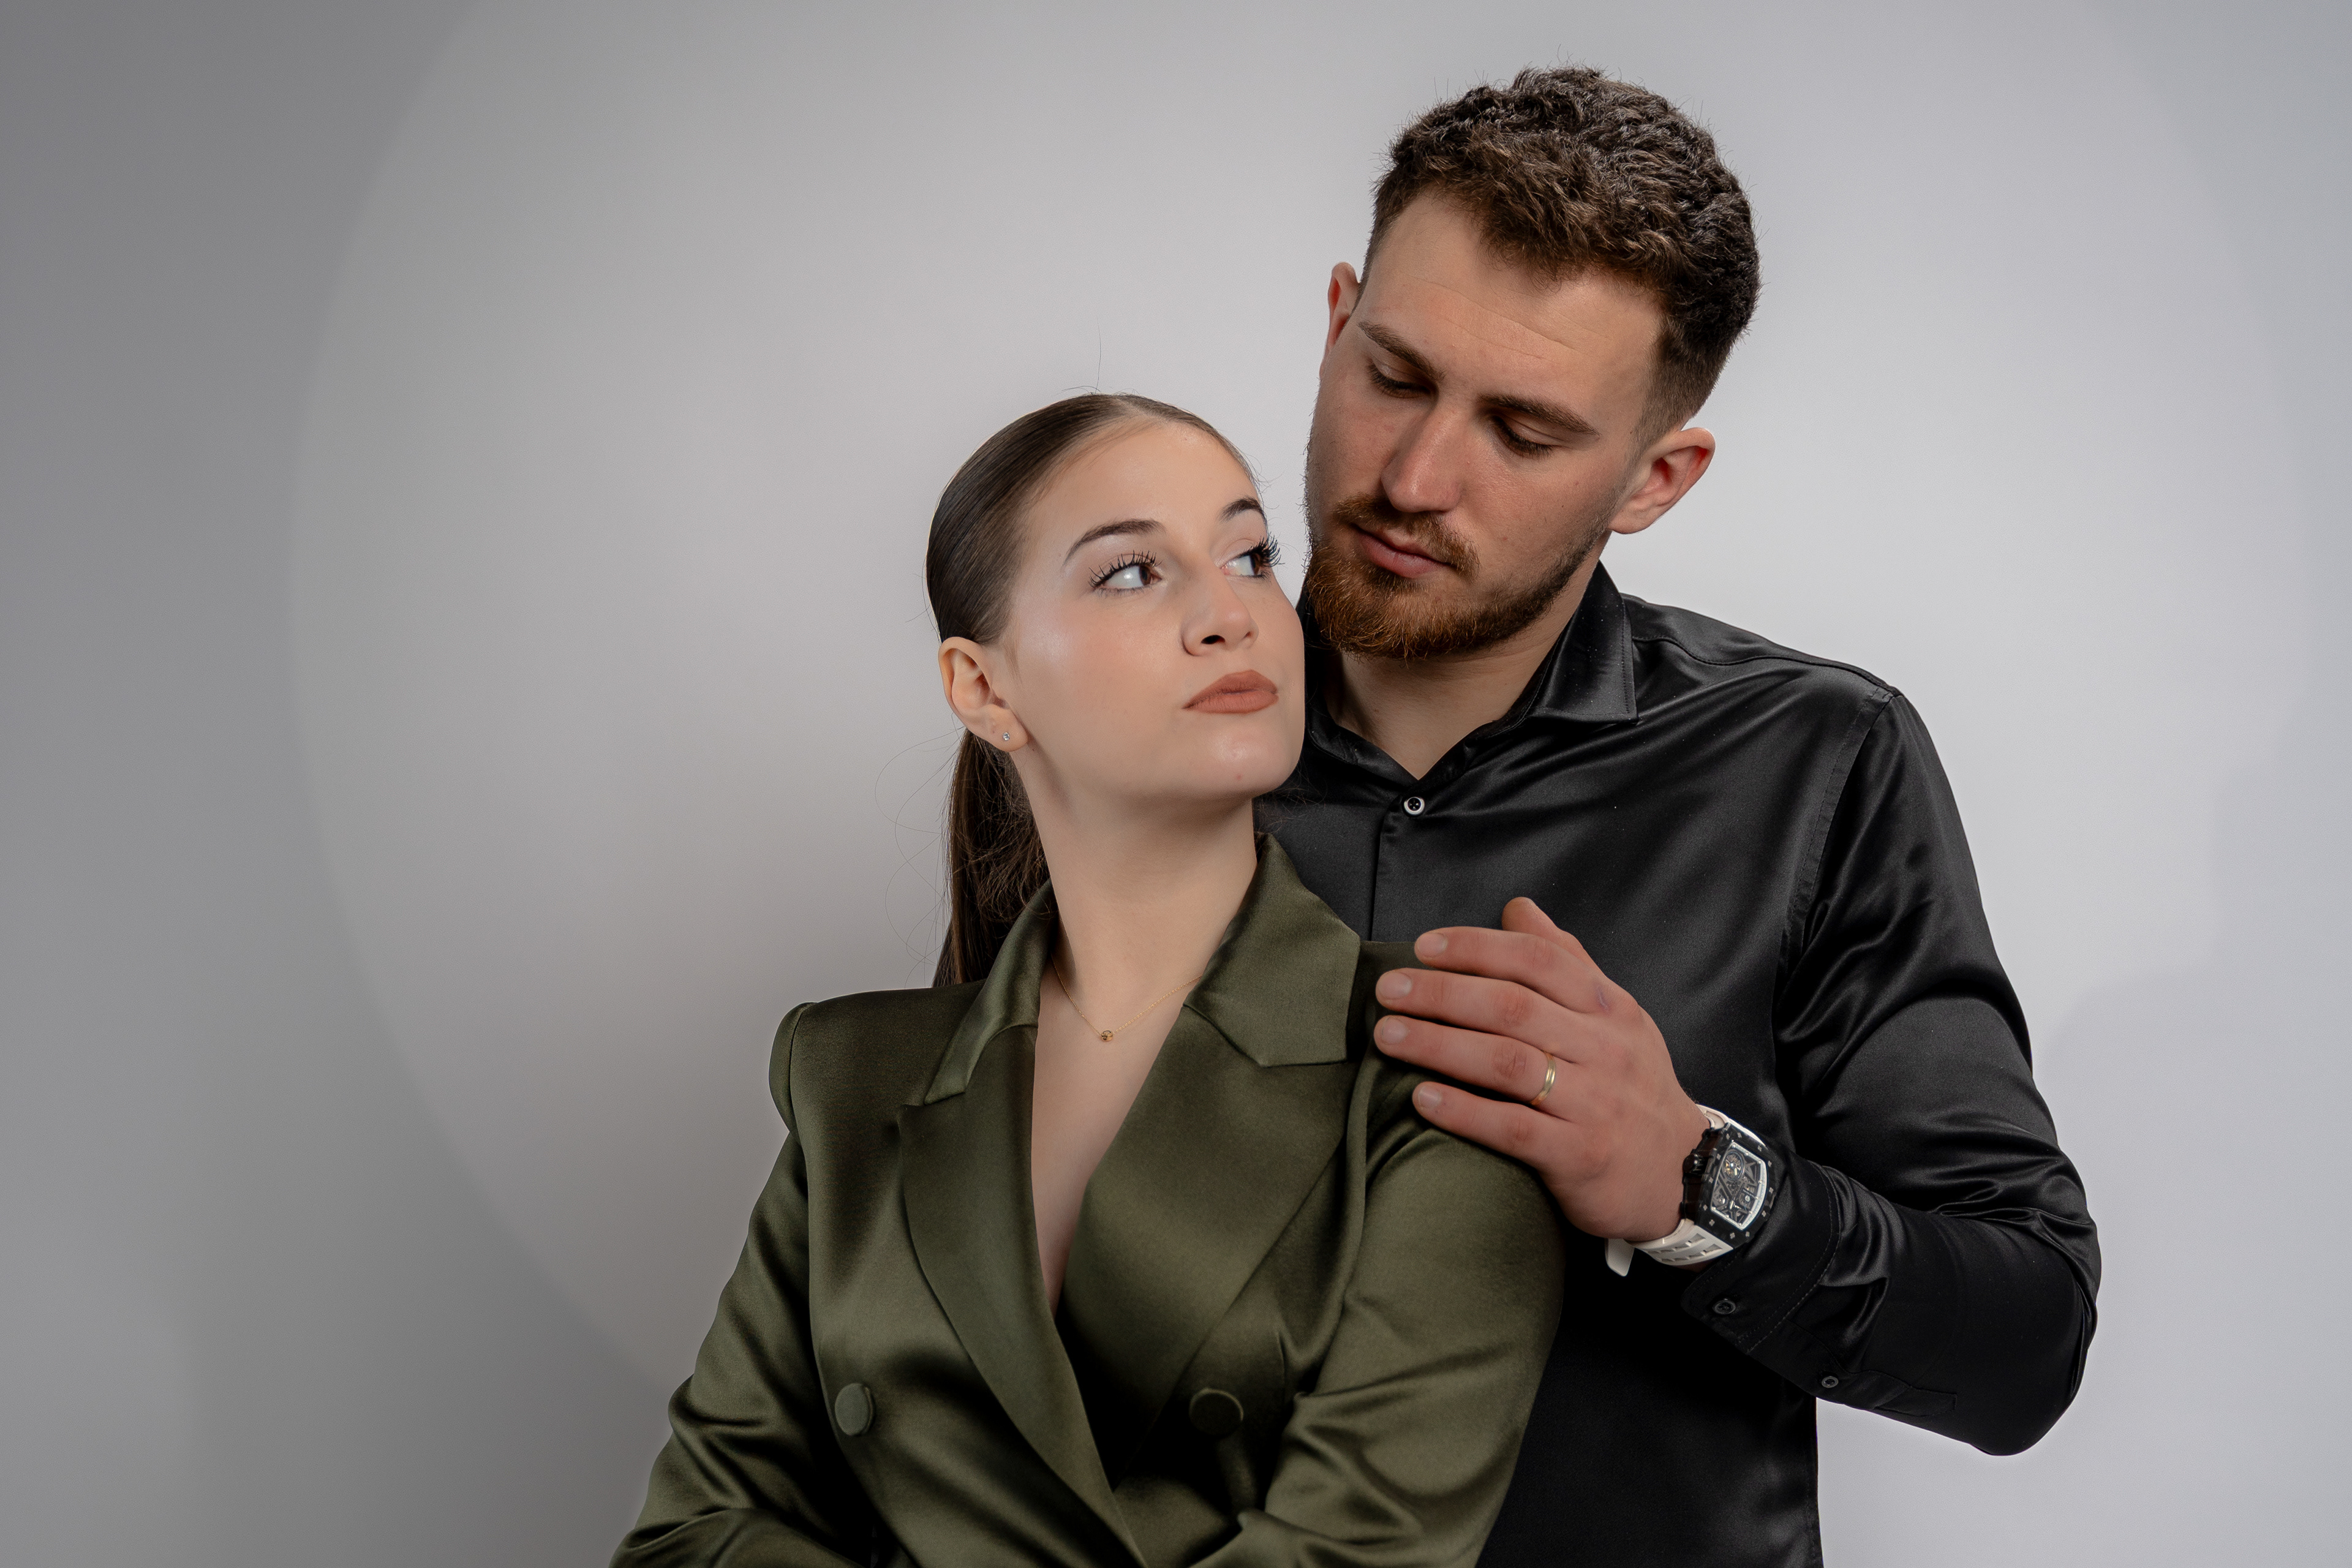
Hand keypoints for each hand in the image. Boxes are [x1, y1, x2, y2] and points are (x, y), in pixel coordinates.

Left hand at [1372, 897, 1709, 1244]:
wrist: (1684, 1176)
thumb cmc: (1633, 1088)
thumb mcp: (1617, 1019)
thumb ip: (1566, 962)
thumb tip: (1518, 908)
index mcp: (1610, 1009)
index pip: (1539, 960)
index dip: (1477, 947)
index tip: (1423, 947)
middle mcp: (1604, 1049)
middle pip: (1513, 1007)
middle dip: (1443, 993)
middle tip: (1389, 990)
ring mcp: (1595, 1104)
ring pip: (1508, 1063)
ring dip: (1440, 1045)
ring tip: (1389, 1036)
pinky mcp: (1581, 1157)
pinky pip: (1514, 1130)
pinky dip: (1465, 1111)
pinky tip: (1423, 1099)